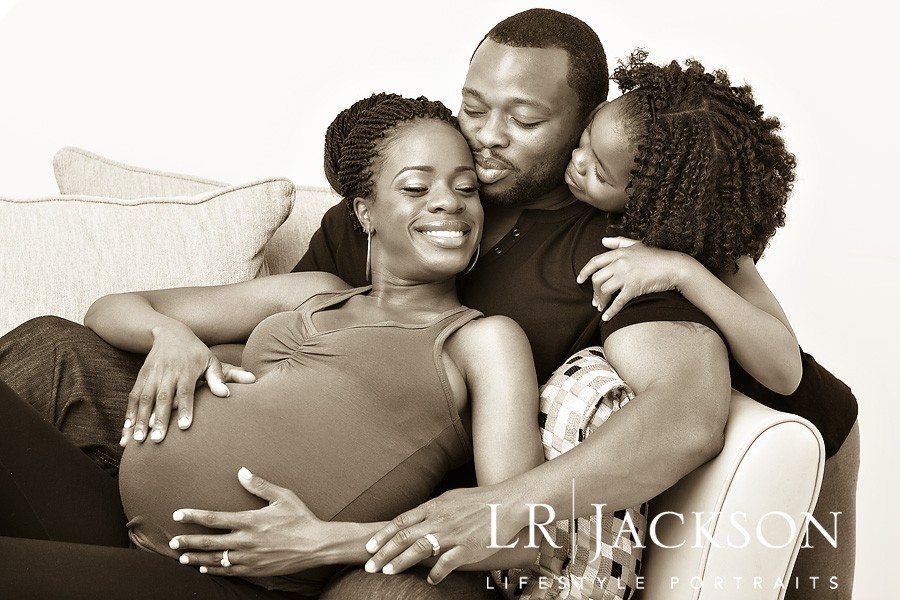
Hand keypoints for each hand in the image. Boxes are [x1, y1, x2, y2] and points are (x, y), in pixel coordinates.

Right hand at [121, 324, 254, 445]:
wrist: (171, 333)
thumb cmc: (196, 352)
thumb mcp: (210, 361)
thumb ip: (217, 378)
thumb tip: (226, 394)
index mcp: (186, 370)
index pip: (186, 391)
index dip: (185, 408)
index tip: (184, 427)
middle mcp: (167, 373)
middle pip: (162, 398)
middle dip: (159, 420)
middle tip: (157, 440)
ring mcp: (152, 375)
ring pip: (144, 399)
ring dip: (139, 420)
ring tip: (137, 440)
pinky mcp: (141, 377)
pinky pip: (133, 396)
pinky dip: (128, 413)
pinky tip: (126, 430)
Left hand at [171, 468, 328, 576]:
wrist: (315, 545)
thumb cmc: (300, 518)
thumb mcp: (282, 496)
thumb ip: (259, 485)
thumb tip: (242, 471)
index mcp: (249, 521)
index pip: (214, 518)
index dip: (193, 516)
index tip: (178, 514)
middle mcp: (245, 540)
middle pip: (209, 542)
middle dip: (188, 541)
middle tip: (172, 541)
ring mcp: (249, 557)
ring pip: (216, 559)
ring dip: (197, 558)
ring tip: (182, 557)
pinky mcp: (255, 569)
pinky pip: (229, 571)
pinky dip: (214, 569)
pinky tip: (205, 568)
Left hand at [364, 485, 520, 583]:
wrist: (506, 503)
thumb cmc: (479, 500)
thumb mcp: (451, 498)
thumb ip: (432, 509)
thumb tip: (416, 517)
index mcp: (434, 507)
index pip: (401, 521)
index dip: (383, 535)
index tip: (369, 547)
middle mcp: (439, 519)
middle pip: (404, 536)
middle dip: (383, 552)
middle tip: (370, 566)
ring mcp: (453, 534)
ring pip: (420, 549)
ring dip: (401, 562)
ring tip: (388, 572)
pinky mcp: (468, 547)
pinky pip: (447, 563)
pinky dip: (436, 573)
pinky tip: (429, 581)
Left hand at [576, 236, 691, 321]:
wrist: (673, 266)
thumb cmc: (655, 255)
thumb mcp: (636, 244)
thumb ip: (618, 242)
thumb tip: (603, 240)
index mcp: (619, 253)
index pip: (595, 262)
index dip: (584, 272)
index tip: (579, 280)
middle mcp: (620, 264)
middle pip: (597, 278)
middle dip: (593, 291)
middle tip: (595, 300)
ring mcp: (626, 276)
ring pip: (604, 290)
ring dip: (600, 301)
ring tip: (601, 307)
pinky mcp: (634, 288)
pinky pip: (618, 301)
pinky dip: (610, 311)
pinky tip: (606, 317)